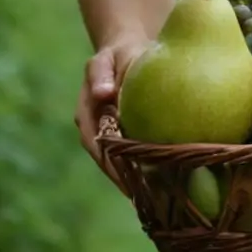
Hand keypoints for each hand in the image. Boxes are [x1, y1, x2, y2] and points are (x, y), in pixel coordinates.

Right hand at [73, 37, 152, 196]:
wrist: (125, 51)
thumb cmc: (118, 54)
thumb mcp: (106, 59)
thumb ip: (101, 75)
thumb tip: (103, 94)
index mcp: (87, 113)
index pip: (98, 147)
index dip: (113, 167)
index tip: (130, 184)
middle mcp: (92, 129)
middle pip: (108, 162)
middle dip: (127, 182)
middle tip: (150, 201)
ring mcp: (105, 133)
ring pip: (119, 163)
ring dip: (136, 180)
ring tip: (158, 200)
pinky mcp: (121, 134)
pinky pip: (130, 155)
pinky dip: (143, 168)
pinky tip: (164, 182)